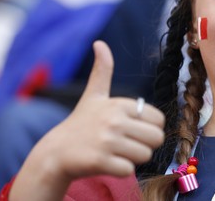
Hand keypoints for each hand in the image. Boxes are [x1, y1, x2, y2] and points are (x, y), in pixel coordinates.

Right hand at [10, 41, 164, 199]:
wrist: (55, 152)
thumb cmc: (80, 124)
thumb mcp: (93, 95)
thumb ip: (102, 71)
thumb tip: (99, 43)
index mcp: (119, 104)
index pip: (159, 120)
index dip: (148, 128)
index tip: (131, 130)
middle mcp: (114, 120)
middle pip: (156, 139)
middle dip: (145, 145)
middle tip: (125, 145)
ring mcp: (107, 141)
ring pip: (145, 156)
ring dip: (133, 159)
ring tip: (115, 153)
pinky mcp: (101, 161)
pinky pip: (129, 170)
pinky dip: (121, 170)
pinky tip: (106, 163)